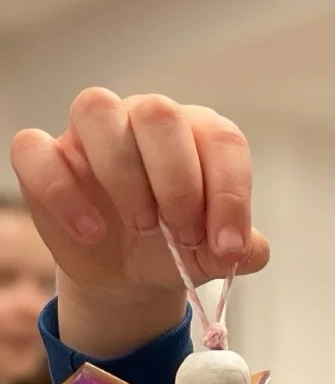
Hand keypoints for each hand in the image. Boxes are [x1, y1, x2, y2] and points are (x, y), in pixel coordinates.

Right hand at [9, 90, 269, 355]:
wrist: (128, 273)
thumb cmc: (176, 247)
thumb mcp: (213, 256)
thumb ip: (240, 249)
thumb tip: (248, 249)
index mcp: (198, 135)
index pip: (221, 140)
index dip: (229, 194)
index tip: (227, 247)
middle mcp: (146, 119)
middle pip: (159, 114)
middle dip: (177, 183)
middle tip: (182, 236)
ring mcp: (94, 132)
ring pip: (97, 110)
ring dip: (124, 175)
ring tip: (141, 228)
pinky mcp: (47, 156)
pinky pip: (37, 149)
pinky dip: (62, 191)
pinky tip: (90, 232)